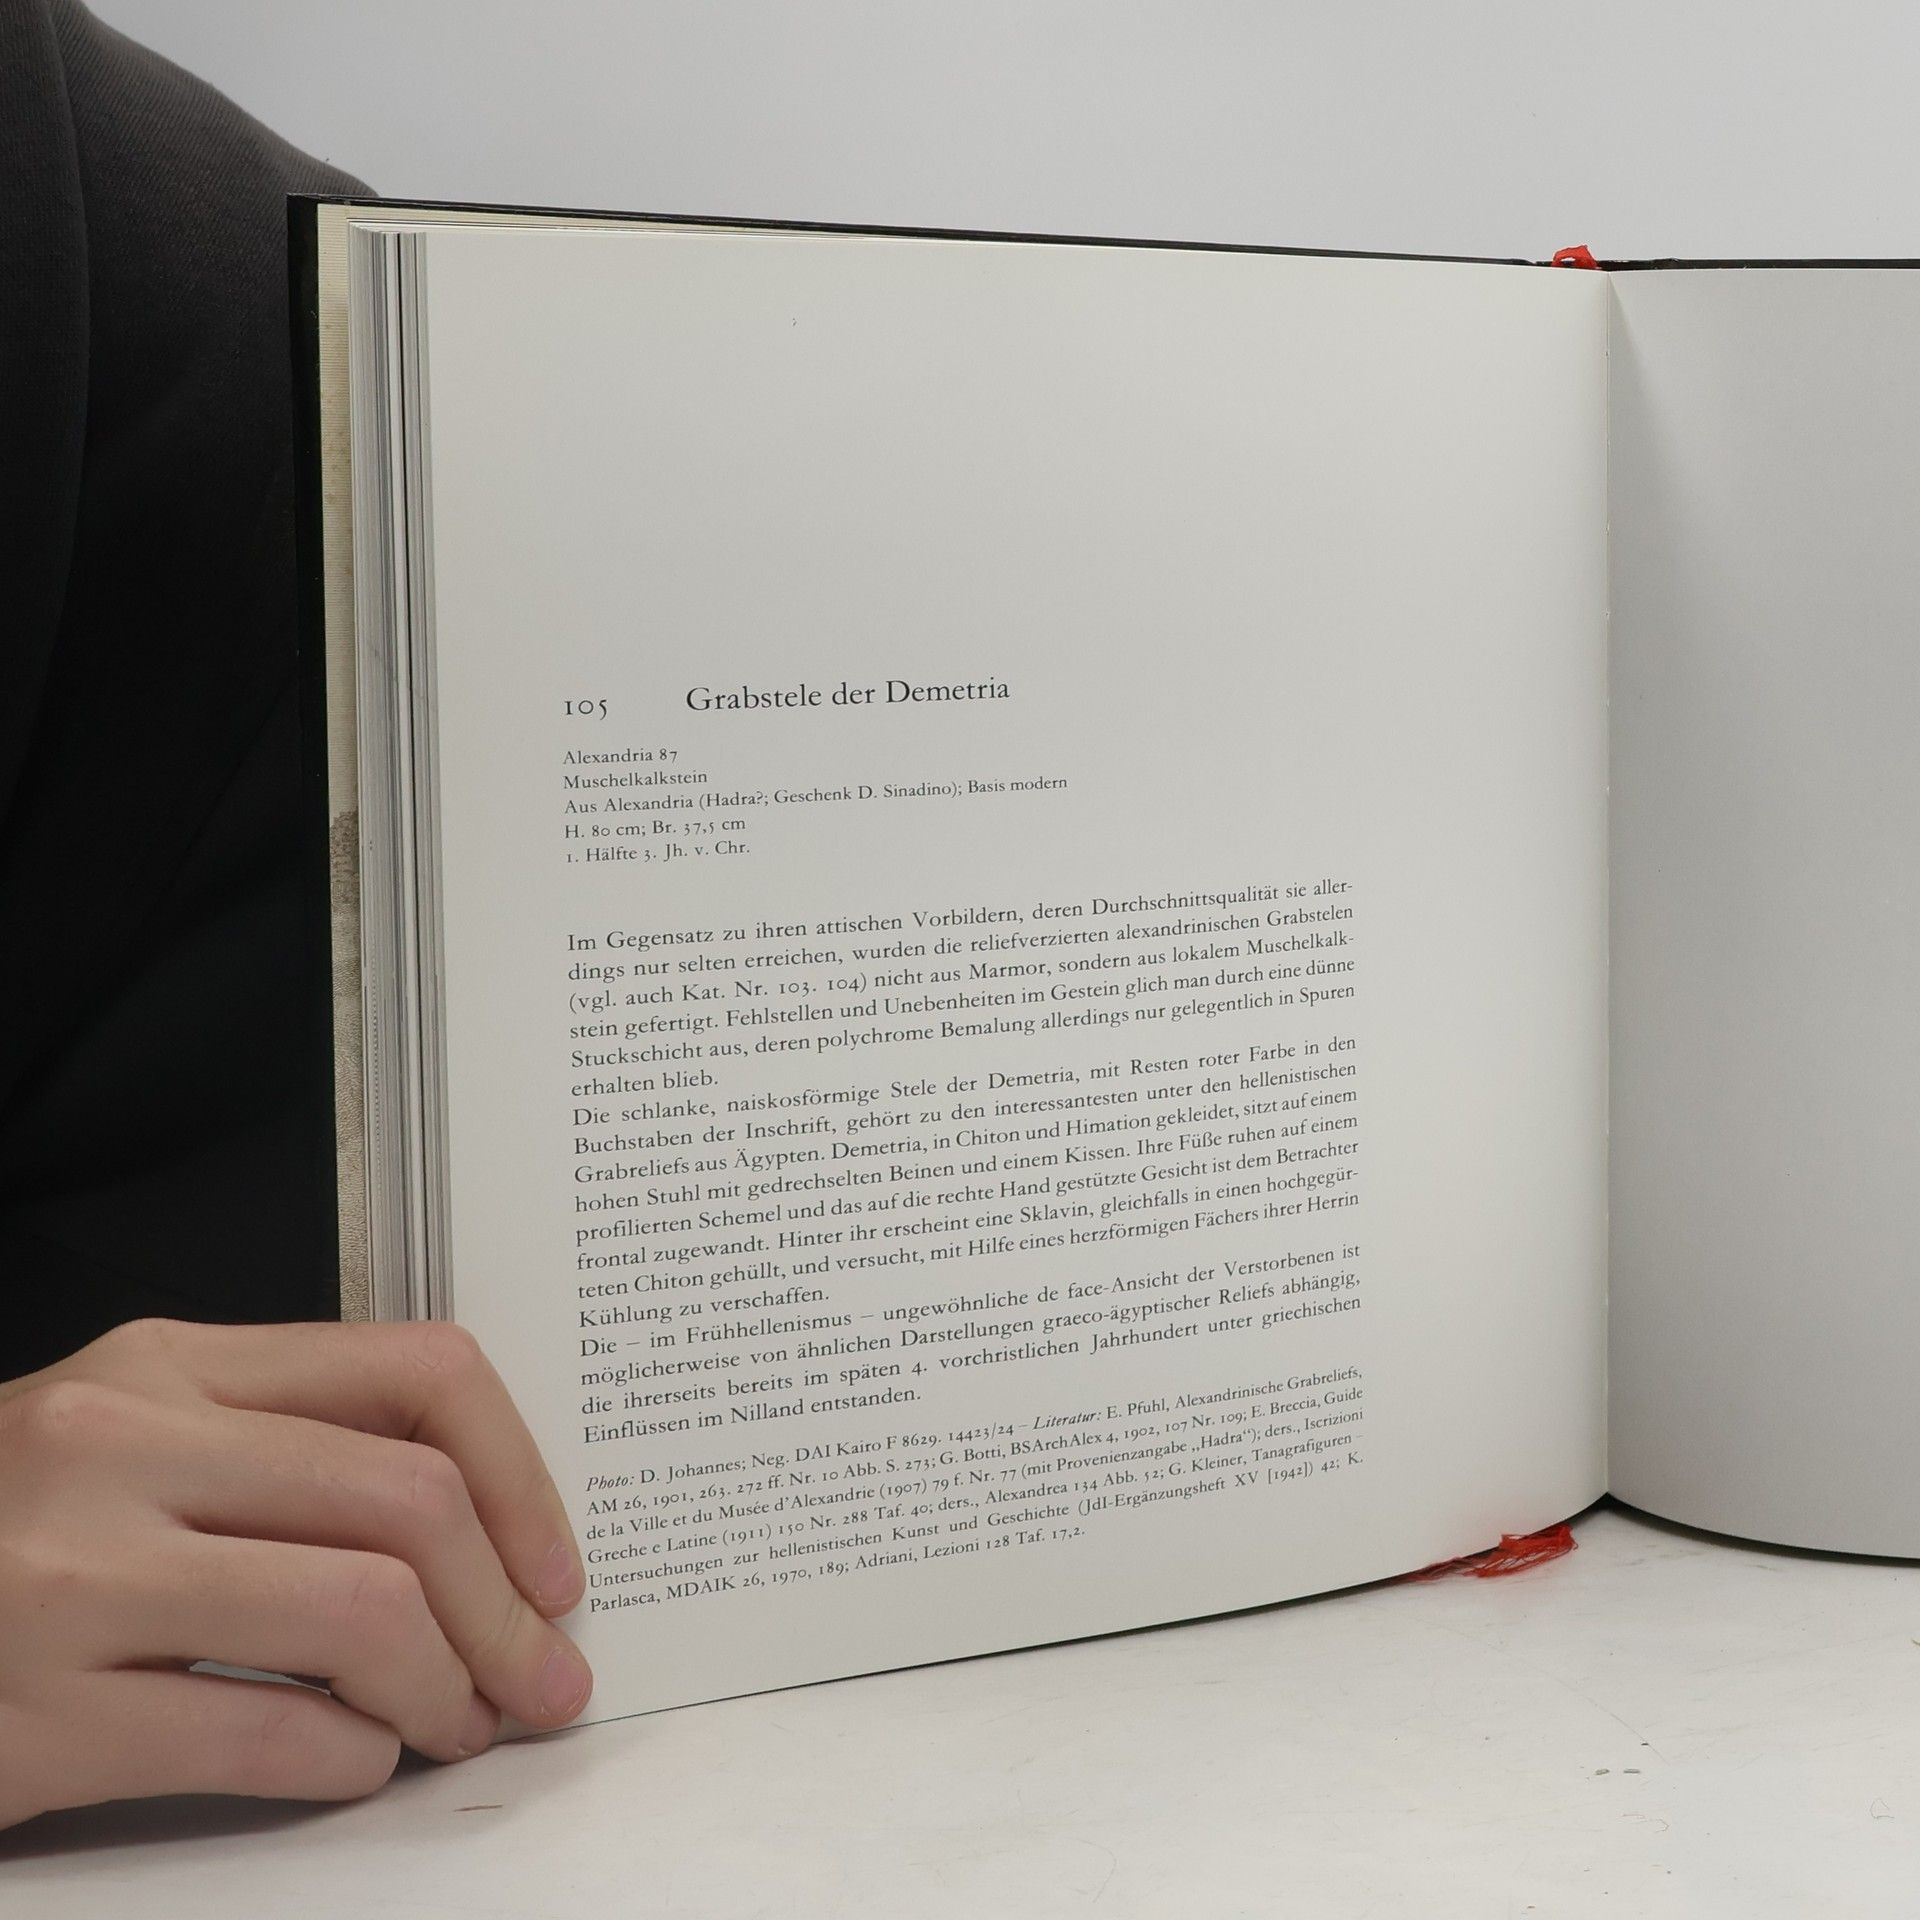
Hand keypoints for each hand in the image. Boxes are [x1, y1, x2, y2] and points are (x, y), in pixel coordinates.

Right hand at [0, 1317, 591, 1827]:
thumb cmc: (9, 1531)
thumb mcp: (137, 1438)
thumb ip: (289, 1454)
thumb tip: (489, 1539)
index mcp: (174, 1365)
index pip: (418, 1371)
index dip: (523, 1477)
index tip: (556, 1567)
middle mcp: (125, 1443)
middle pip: (409, 1502)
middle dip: (508, 1610)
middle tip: (540, 1676)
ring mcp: (71, 1576)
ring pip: (360, 1613)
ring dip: (448, 1690)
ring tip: (457, 1723)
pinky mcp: (33, 1716)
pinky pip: (266, 1732)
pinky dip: (350, 1758)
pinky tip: (353, 1760)